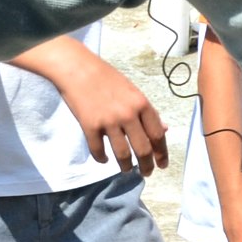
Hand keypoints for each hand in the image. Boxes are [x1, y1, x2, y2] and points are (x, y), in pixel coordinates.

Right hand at [52, 56, 168, 175]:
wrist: (78, 69)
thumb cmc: (107, 78)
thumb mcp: (133, 91)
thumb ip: (147, 112)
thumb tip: (163, 129)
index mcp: (142, 104)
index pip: (157, 135)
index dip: (162, 153)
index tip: (162, 165)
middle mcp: (128, 115)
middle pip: (143, 149)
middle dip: (147, 166)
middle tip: (146, 172)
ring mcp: (109, 122)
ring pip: (122, 155)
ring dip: (126, 167)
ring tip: (126, 169)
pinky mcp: (90, 126)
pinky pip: (98, 151)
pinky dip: (102, 159)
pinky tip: (104, 159)